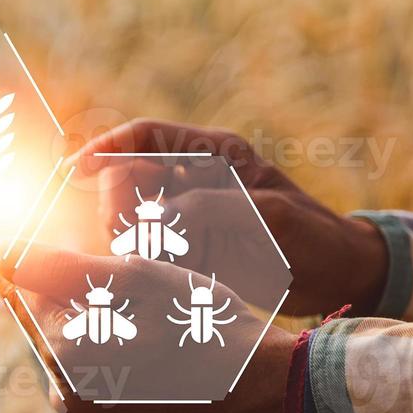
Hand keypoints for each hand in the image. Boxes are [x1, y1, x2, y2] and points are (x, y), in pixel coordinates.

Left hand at [5, 248, 297, 412]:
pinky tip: (158, 370)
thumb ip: (68, 268)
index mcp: (65, 354)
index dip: (77, 279)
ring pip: (81, 364)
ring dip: (106, 346)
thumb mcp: (139, 280)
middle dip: (91, 314)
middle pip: (59, 335)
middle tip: (146, 311)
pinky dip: (120, 377)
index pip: (38, 299)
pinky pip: (100, 394)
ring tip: (156, 340)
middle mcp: (67, 396)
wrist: (260, 385)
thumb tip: (8, 257)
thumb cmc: (203, 325)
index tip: (118, 280)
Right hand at [74, 119, 388, 317]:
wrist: (339, 276)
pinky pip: (147, 251)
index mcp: (213, 154)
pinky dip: (144, 263)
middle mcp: (193, 179)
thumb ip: (208, 208)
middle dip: (119, 206)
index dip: (105, 147)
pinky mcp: (187, 249)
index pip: (144, 136)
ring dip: (131, 240)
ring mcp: (188, 215)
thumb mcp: (266, 216)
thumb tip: (153, 219)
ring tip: (158, 260)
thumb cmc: (312, 236)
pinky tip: (159, 276)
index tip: (73, 169)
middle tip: (131, 239)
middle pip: (127, 180)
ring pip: (131, 219)